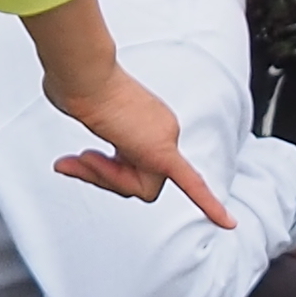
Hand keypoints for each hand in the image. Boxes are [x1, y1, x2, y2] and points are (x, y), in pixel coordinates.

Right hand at [21, 0, 232, 227]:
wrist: (82, 72)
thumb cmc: (77, 85)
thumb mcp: (83, 116)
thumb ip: (87, 144)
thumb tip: (67, 164)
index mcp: (149, 122)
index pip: (135, 164)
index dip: (105, 171)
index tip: (78, 161)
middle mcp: (163, 128)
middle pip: (139, 180)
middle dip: (106, 178)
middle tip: (81, 160)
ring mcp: (166, 136)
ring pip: (141, 188)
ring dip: (108, 179)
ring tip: (87, 155)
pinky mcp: (162, 150)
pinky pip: (191, 185)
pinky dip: (209, 206)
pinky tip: (228, 224)